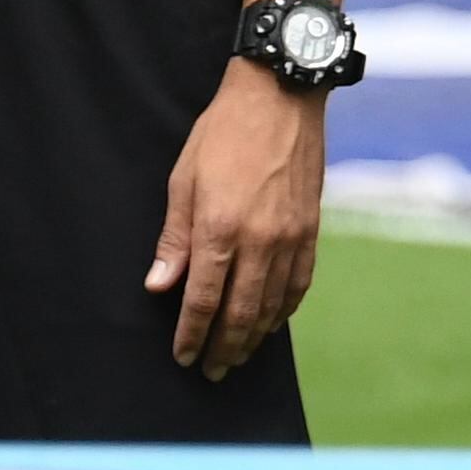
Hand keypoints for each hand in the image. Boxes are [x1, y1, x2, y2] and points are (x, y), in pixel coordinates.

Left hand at [146, 62, 327, 377]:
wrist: (279, 99)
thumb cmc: (221, 134)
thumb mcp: (183, 179)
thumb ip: (175, 239)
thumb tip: (160, 286)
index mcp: (219, 228)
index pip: (202, 299)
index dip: (191, 333)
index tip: (182, 357)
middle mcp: (259, 242)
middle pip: (240, 313)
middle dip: (223, 347)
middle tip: (210, 371)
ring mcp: (290, 239)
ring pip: (272, 306)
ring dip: (253, 338)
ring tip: (237, 356)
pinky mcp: (310, 232)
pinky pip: (298, 286)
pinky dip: (284, 312)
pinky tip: (271, 323)